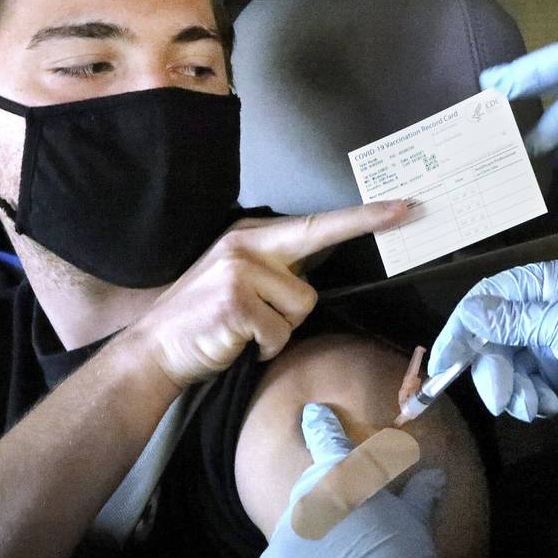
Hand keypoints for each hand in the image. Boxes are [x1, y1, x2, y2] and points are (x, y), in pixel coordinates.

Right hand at [133, 201, 405, 386]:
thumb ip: (277, 267)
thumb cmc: (205, 321)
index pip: (317, 224)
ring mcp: (239, 272)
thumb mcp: (239, 279)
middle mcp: (246, 244)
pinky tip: (239, 344)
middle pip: (315, 256)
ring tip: (246, 331)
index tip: (403, 207)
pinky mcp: (236, 303)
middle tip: (390, 223)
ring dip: (281, 330)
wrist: (154, 350)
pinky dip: (265, 348)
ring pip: (303, 306)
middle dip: (334, 260)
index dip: (363, 217)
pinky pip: (280, 333)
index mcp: (250, 236)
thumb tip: (320, 262)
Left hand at [257, 403, 445, 557]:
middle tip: (350, 523)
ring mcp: (283, 534)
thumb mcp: (415, 523)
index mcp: (341, 477)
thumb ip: (419, 497)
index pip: (326, 439)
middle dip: (326, 500)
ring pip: (297, 529)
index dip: (320, 425)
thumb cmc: (399, 554)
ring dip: (313, 537)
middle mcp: (305, 498)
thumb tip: (434, 476)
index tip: (311, 414)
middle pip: (312, 491)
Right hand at [431, 260, 557, 439]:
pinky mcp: (547, 376)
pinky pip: (519, 389)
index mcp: (541, 286)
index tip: (443, 361)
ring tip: (540, 403)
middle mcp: (535, 311)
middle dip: (492, 372)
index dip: (460, 329)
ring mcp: (540, 345)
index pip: (485, 299)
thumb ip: (513, 321)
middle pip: (487, 340)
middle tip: (502, 398)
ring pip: (500, 369)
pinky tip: (553, 405)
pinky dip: (530, 401)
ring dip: (514, 392)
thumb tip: (468, 312)